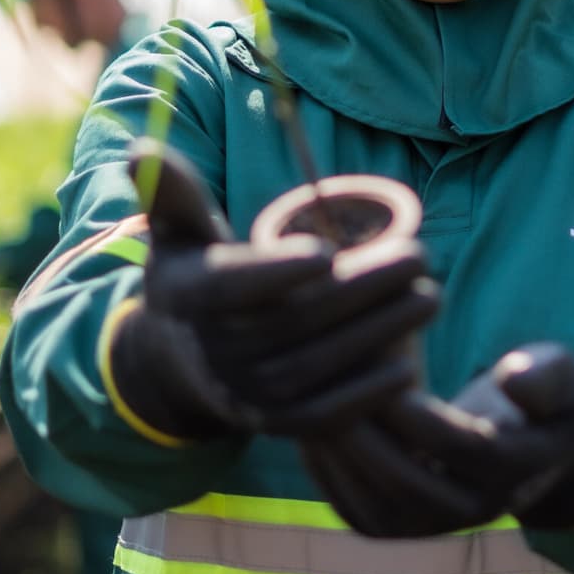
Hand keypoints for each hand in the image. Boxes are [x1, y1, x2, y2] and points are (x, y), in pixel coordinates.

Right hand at [109, 142, 440, 441]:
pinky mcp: (276, 425)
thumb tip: (144, 148)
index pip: (232, 286)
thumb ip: (173, 191)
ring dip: (379, 335)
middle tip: (419, 256)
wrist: (184, 360)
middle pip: (294, 323)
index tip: (327, 250)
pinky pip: (323, 416)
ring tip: (429, 295)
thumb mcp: (179, 232)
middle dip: (363, 290)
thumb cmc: (197, 275)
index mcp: (188, 296)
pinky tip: (408, 364)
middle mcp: (213, 351)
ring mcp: (245, 394)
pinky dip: (365, 396)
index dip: (277, 272)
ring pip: (318, 368)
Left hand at [301, 343, 573, 537]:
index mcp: (517, 471)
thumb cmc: (539, 394)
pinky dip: (327, 470)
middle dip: (369, 434)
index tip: (390, 371)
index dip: (424, 414)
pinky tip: (309, 424)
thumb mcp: (559, 375)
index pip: (463, 449)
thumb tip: (516, 381)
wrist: (523, 444)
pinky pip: (354, 508)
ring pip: (375, 504)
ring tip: (313, 399)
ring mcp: (432, 528)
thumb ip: (546, 375)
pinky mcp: (397, 528)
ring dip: (340, 454)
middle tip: (333, 384)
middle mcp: (475, 511)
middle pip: (410, 483)